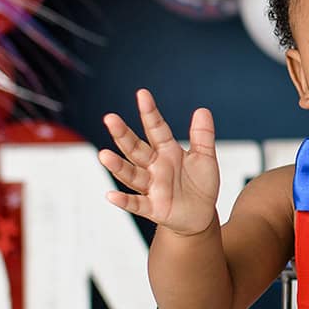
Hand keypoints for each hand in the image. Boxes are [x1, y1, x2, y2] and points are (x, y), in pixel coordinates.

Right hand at [99, 88, 219, 234]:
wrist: (201, 215)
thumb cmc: (200, 184)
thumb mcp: (205, 158)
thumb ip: (202, 136)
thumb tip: (202, 110)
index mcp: (167, 151)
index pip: (156, 129)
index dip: (150, 112)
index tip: (142, 94)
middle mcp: (154, 166)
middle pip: (136, 149)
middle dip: (123, 135)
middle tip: (110, 118)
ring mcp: (151, 187)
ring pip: (131, 174)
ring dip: (117, 165)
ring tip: (103, 155)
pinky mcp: (153, 208)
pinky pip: (136, 204)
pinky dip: (124, 201)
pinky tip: (111, 196)